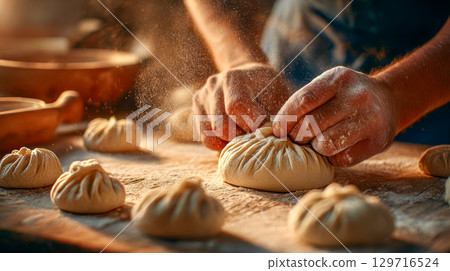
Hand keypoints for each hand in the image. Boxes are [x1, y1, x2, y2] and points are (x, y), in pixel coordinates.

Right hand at [193, 62, 290, 150]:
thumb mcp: (277, 95)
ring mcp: (202, 96)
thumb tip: (271, 139)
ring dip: (231, 142)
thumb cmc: (267, 87)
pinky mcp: (197, 108)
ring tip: (244, 134)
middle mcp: (213, 85)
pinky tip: (233, 134)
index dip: (251, 125)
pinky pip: (206, 137)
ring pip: (211, 135)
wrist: (248, 74)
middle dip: (241, 137)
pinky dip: (221, 143)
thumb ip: (274, 117)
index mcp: (233, 77)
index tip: (264, 130)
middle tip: (255, 135)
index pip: (236, 108)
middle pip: (222, 126)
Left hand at [272, 66, 396, 166]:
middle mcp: (357, 97)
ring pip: (325, 144)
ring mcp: (369, 120)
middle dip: (297, 136)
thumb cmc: (346, 96)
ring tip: (318, 141)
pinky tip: (336, 148)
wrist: (390, 100)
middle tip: (298, 138)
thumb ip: (305, 102)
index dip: (285, 119)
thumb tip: (275, 128)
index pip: (302, 101)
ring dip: (315, 147)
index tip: (277, 130)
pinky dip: (332, 157)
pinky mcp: (377, 142)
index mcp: (339, 79)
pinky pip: (341, 158)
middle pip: (311, 125)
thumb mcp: (329, 86)